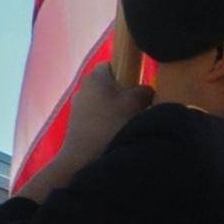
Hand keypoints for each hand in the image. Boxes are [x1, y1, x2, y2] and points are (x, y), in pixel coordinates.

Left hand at [24, 60, 152, 199]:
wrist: (82, 160)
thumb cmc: (109, 126)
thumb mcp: (134, 104)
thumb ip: (144, 90)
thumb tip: (147, 90)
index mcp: (94, 77)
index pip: (113, 63)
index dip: (129, 71)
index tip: (140, 87)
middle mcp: (83, 88)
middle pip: (111, 85)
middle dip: (125, 94)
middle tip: (139, 107)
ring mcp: (78, 107)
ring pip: (105, 102)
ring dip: (118, 111)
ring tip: (129, 124)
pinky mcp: (77, 125)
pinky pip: (98, 117)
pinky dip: (108, 122)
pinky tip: (116, 135)